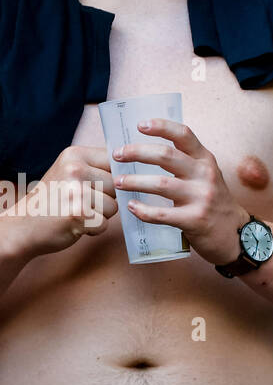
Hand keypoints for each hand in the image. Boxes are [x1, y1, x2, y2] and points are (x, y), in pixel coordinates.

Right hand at [0, 146, 116, 256]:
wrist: (22, 228)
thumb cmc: (54, 200)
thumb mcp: (69, 172)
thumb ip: (98, 166)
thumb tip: (139, 164)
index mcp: (75, 155)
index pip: (117, 161)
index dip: (114, 177)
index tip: (99, 185)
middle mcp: (75, 170)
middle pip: (118, 185)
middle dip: (106, 198)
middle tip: (81, 202)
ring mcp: (76, 192)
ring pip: (114, 206)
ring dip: (100, 215)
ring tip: (77, 212)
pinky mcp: (79, 215)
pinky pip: (105, 224)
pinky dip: (94, 229)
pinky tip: (75, 224)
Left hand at [112, 119, 248, 265]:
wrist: (236, 234)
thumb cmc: (214, 202)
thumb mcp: (207, 176)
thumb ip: (186, 164)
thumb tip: (146, 152)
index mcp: (206, 160)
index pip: (184, 135)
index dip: (162, 127)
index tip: (140, 125)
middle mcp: (205, 175)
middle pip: (166, 155)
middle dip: (137, 152)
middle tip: (117, 155)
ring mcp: (201, 197)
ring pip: (161, 184)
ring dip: (135, 181)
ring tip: (118, 182)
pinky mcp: (194, 220)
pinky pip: (161, 214)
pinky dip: (142, 210)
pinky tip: (132, 207)